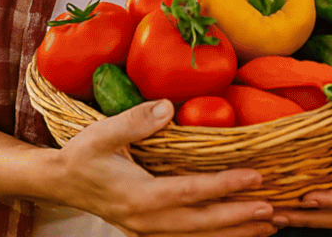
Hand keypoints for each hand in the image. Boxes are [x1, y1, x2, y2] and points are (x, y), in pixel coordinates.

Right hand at [54, 99, 276, 236]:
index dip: (224, 186)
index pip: (190, 192)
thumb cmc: (82, 155)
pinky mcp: (150, 231)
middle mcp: (145, 220)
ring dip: (234, 233)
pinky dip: (216, 236)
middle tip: (271, 211)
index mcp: (138, 196)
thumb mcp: (102, 133)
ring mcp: (148, 230)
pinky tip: (238, 231)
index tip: (254, 178)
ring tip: (267, 227)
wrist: (60, 183)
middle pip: (200, 224)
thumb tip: (167, 106)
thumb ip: (135, 120)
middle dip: (238, 219)